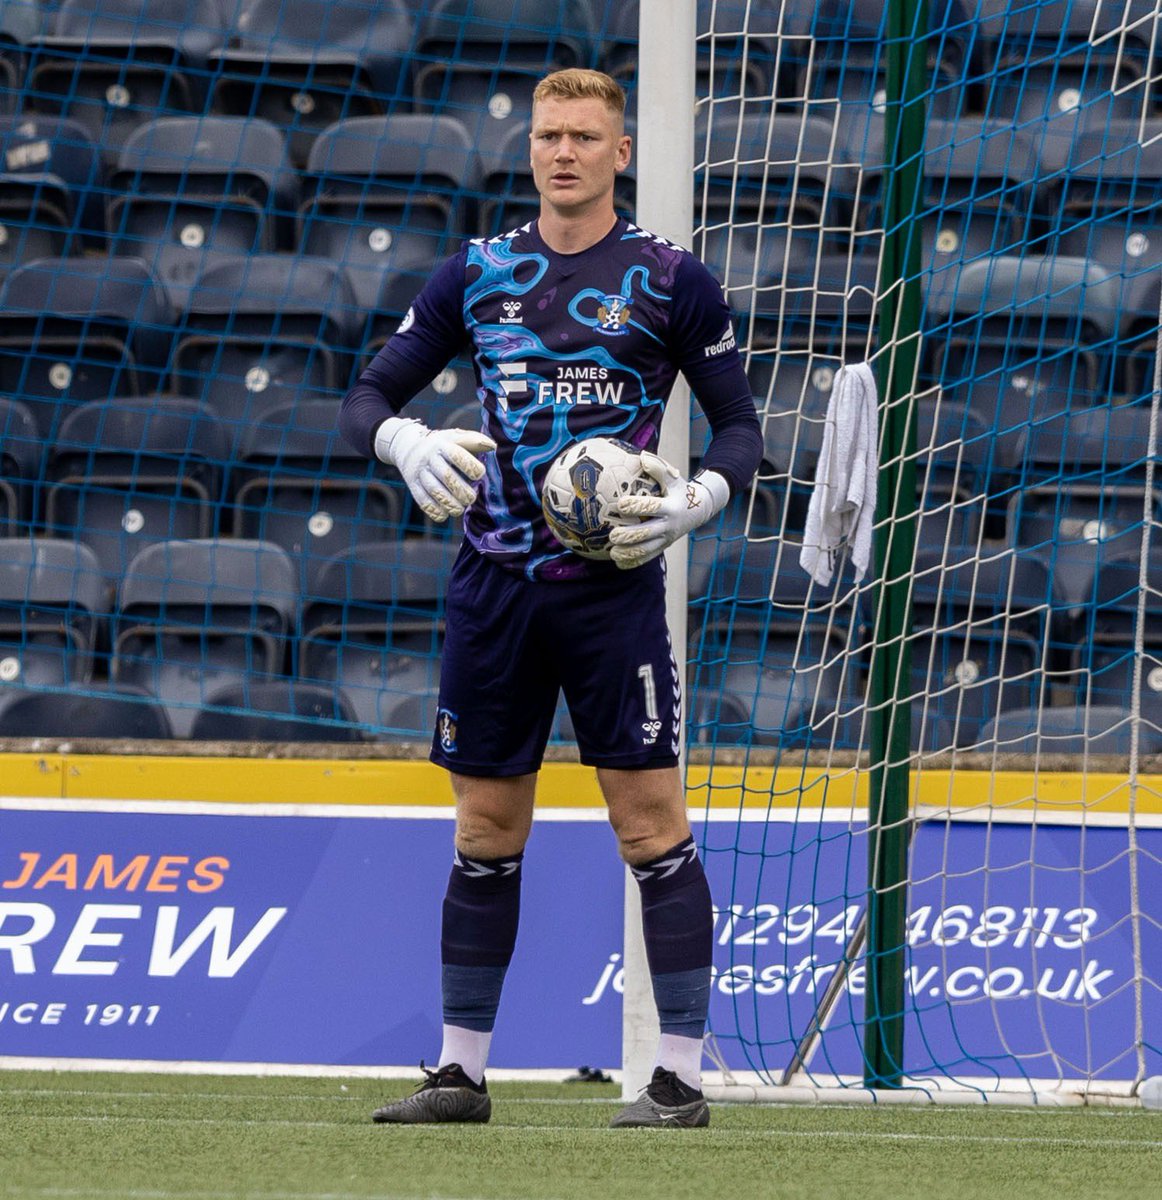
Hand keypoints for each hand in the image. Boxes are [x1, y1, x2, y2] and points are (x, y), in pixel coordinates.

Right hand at [374, 416, 496, 521]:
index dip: (471, 467)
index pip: (457, 456)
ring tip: (460, 508)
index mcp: (442, 445)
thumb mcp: (455, 438)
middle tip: (471, 498)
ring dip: (451, 504)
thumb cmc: (441, 444)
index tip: (480, 474)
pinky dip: (436, 511)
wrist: (407, 446)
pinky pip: (423, 502)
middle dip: (463, 491)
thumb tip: (493, 447)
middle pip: (447, 477)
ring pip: (435, 491)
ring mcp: (419, 472)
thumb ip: (474, 441)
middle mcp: (429, 458)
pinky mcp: (413, 485)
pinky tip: (446, 513)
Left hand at [607, 452, 728, 569]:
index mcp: (670, 507)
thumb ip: (658, 468)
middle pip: (647, 533)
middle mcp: (669, 525)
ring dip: (629, 553)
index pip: (652, 507)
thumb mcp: (673, 477)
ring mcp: (666, 539)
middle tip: (612, 535)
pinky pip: (648, 557)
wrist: (699, 509)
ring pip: (647, 550)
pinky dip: (633, 562)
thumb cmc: (679, 490)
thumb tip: (642, 456)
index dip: (636, 506)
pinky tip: (618, 562)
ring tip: (612, 553)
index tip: (619, 504)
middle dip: (629, 536)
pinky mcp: (664, 547)